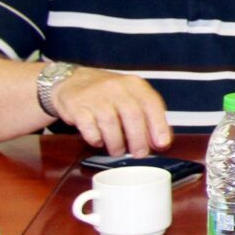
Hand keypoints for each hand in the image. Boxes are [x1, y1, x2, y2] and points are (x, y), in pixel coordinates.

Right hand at [52, 68, 171, 156]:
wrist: (72, 81)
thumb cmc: (107, 93)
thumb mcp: (130, 95)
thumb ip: (145, 115)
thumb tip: (160, 140)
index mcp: (133, 84)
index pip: (151, 103)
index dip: (159, 126)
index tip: (162, 144)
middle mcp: (116, 87)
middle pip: (132, 115)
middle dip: (138, 139)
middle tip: (139, 153)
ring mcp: (95, 96)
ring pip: (110, 123)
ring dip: (116, 143)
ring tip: (118, 151)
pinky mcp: (77, 107)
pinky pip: (89, 127)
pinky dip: (96, 139)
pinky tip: (99, 142)